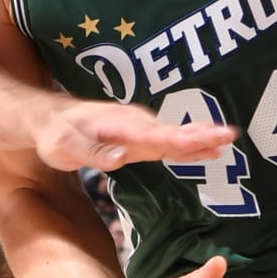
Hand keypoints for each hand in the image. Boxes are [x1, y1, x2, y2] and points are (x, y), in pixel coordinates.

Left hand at [30, 96, 235, 175]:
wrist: (47, 118)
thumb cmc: (54, 135)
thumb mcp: (63, 147)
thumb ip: (92, 152)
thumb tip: (121, 159)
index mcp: (117, 125)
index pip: (152, 135)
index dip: (178, 140)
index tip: (202, 140)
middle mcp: (132, 123)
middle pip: (171, 131)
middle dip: (200, 134)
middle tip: (229, 135)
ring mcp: (137, 127)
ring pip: (173, 133)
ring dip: (200, 136)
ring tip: (226, 139)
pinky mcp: (138, 135)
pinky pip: (167, 138)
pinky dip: (188, 141)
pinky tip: (206, 147)